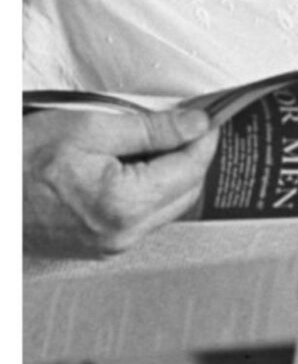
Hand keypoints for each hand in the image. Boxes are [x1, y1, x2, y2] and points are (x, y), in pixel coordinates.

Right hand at [23, 108, 217, 257]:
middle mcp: (124, 233)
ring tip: (163, 140)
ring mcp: (112, 245)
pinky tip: (140, 165)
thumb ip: (151, 129)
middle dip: (194, 156)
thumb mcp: (90, 128)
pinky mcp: (102, 245)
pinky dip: (154, 190)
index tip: (209, 118)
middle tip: (190, 124)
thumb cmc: (22, 159)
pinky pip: (146, 217)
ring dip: (175, 174)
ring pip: (169, 206)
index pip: (190, 169)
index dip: (204, 139)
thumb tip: (195, 125)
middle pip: (187, 191)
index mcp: (125, 204)